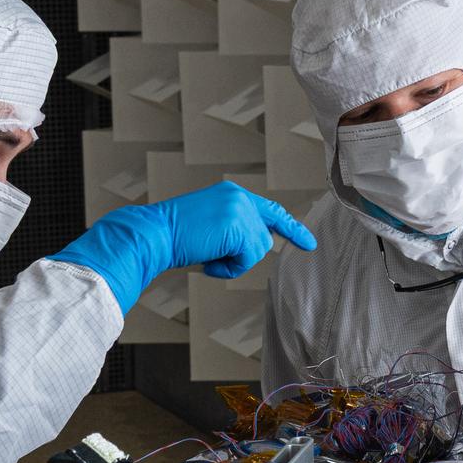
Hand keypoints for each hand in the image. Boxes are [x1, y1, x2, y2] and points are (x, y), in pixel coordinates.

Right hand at [50, 182, 315, 311]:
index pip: (270, 211)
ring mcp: (240, 209)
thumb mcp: (209, 227)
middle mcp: (239, 197)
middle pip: (263, 239)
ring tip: (208, 255)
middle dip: (242, 256)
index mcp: (232, 194)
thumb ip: (234, 229)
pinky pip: (248, 259)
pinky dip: (229, 268)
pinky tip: (208, 260)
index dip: (291, 228)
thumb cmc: (174, 238)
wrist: (154, 235)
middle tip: (212, 255)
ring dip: (234, 262)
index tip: (308, 243)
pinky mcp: (238, 226)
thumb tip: (260, 244)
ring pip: (257, 250)